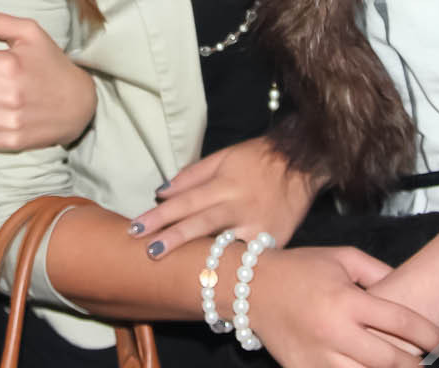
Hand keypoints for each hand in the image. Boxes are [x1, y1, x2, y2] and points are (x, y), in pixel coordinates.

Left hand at [129, 135, 320, 258]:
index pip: (185, 202)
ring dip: (199, 258)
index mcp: (225, 184)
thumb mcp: (223, 157)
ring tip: (175, 271)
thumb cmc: (257, 159)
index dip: (159, 216)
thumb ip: (191, 176)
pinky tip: (211, 279)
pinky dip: (230, 266)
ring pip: (224, 245)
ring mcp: (258, 227)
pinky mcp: (274, 242)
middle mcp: (240, 206)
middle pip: (201, 224)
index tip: (134, 229)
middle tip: (147, 251)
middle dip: (173, 238)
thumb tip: (160, 192)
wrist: (304, 164)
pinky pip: (248, 257)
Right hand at [249, 247, 438, 367]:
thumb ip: (378, 272)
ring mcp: (316, 356)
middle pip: (389, 360)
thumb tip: (408, 292)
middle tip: (429, 363)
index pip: (400, 322)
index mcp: (346, 300)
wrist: (250, 287)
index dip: (429, 335)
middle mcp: (333, 331)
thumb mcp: (342, 258)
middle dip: (416, 365)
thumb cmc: (300, 268)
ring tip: (400, 366)